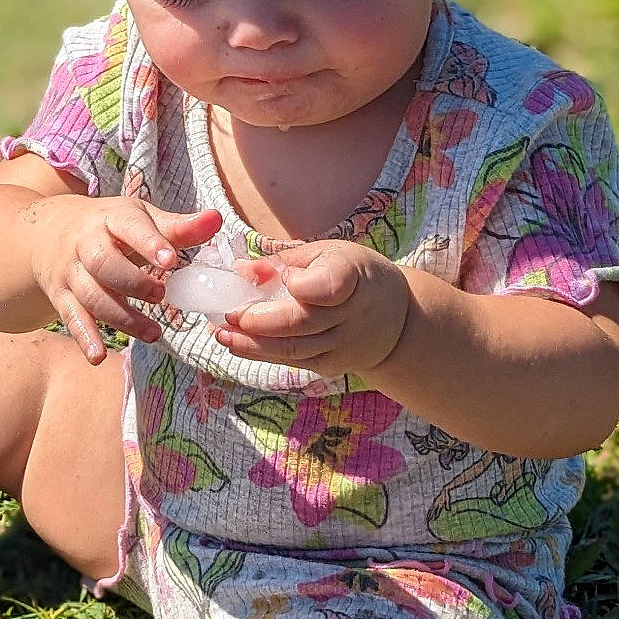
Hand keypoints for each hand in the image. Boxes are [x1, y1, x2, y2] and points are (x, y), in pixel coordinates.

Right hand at [30, 198, 222, 362]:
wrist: (46, 232)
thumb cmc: (108, 227)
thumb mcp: (139, 219)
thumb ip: (177, 227)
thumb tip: (216, 219)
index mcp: (111, 219)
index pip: (129, 227)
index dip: (150, 243)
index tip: (171, 259)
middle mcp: (86, 244)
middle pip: (103, 263)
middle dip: (132, 281)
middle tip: (161, 296)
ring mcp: (71, 272)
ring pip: (92, 295)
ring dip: (122, 317)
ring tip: (154, 333)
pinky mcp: (62, 297)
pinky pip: (71, 317)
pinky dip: (84, 338)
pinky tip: (97, 357)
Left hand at [215, 242, 411, 378]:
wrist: (396, 320)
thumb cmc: (355, 275)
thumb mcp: (330, 254)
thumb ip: (287, 261)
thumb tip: (242, 270)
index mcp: (355, 276)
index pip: (331, 285)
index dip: (304, 285)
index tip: (285, 276)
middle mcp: (353, 315)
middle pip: (302, 323)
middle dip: (260, 320)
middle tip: (228, 314)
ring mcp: (344, 345)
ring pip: (294, 349)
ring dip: (252, 344)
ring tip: (222, 334)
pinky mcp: (331, 365)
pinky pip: (293, 361)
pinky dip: (261, 353)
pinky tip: (236, 343)